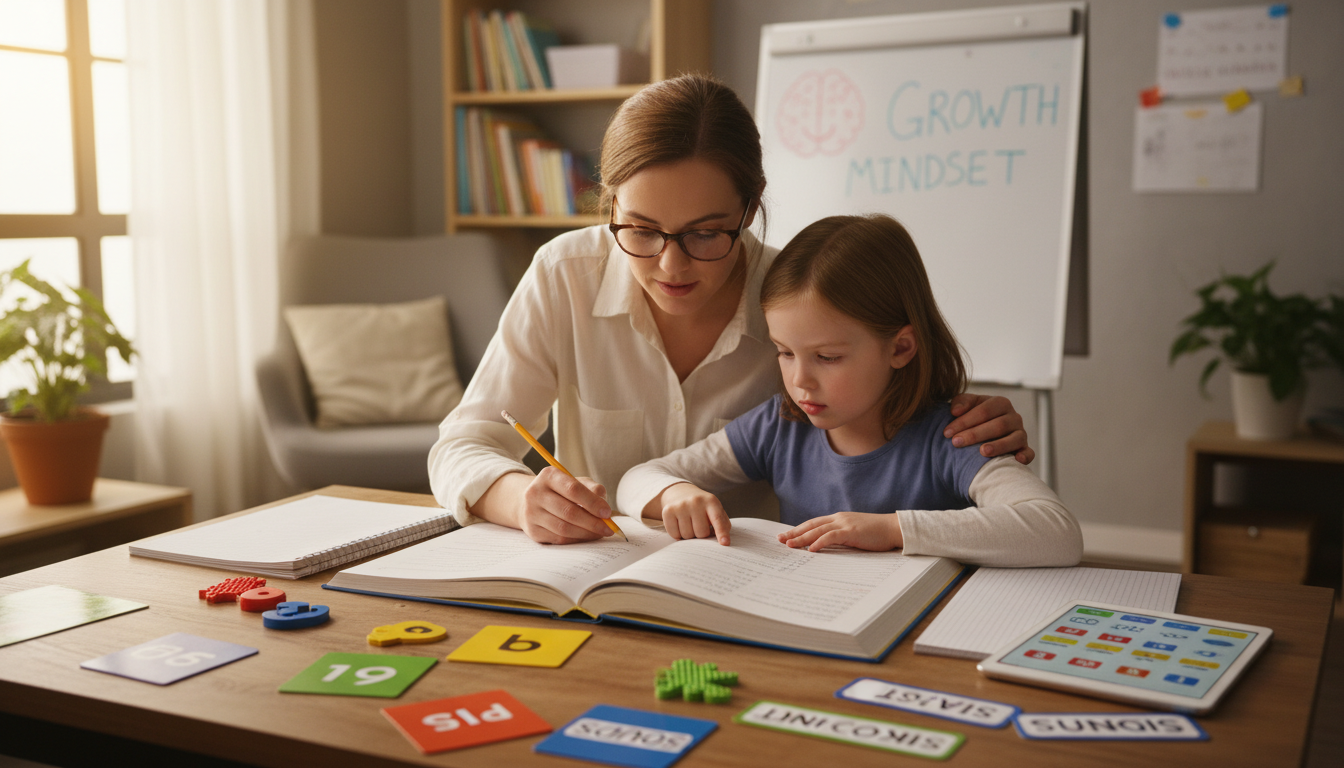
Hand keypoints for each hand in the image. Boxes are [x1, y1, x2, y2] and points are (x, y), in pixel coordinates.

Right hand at [516, 467, 614, 543]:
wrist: (531, 501)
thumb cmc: (561, 490)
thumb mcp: (577, 482)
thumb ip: (593, 490)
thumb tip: (604, 509)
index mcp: (549, 476)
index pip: (573, 489)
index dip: (592, 502)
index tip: (607, 513)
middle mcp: (535, 493)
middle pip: (568, 511)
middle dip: (593, 522)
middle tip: (608, 528)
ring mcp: (531, 513)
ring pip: (563, 528)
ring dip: (586, 533)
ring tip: (599, 533)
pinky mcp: (532, 531)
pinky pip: (558, 539)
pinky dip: (576, 539)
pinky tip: (586, 536)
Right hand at [647, 483, 730, 544]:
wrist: (680, 492)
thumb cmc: (702, 507)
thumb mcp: (715, 510)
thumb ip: (722, 524)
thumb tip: (723, 541)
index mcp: (711, 501)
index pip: (717, 519)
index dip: (721, 532)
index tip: (725, 543)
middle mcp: (695, 501)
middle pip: (701, 533)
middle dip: (702, 535)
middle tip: (699, 526)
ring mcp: (680, 506)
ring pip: (687, 536)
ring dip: (690, 535)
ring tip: (690, 524)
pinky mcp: (667, 511)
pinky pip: (675, 535)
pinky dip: (678, 535)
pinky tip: (680, 525)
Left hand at [778, 512, 902, 551]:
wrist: (893, 528)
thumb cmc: (876, 534)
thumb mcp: (854, 534)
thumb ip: (840, 538)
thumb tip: (825, 548)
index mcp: (838, 519)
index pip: (813, 524)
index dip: (799, 529)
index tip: (786, 536)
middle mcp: (838, 519)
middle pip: (811, 525)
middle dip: (794, 532)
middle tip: (779, 540)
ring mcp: (844, 524)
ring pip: (817, 530)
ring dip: (802, 538)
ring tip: (789, 545)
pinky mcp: (851, 531)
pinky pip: (831, 536)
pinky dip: (819, 542)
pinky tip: (810, 549)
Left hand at [946, 393, 1034, 464]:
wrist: (984, 431)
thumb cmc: (974, 417)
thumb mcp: (967, 405)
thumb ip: (961, 402)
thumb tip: (955, 411)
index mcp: (1000, 403)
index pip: (983, 411)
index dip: (964, 421)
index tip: (947, 432)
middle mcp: (1014, 417)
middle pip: (997, 425)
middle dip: (975, 434)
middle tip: (956, 443)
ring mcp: (1021, 433)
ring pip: (1014, 439)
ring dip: (999, 446)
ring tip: (982, 452)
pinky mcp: (1024, 448)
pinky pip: (1029, 453)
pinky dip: (1025, 456)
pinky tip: (1016, 460)